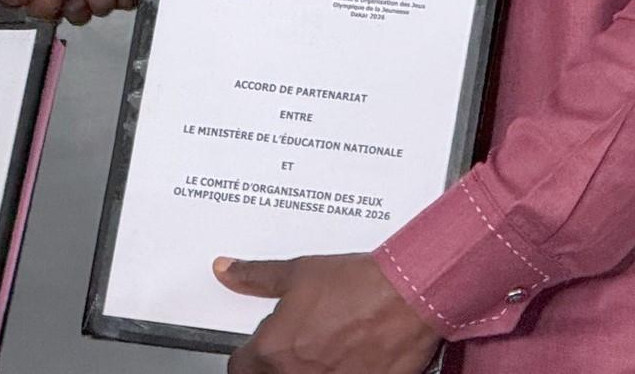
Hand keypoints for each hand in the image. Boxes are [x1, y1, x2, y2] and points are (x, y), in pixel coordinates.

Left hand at [216, 252, 440, 373]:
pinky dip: (336, 373)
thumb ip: (256, 277)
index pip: (240, 368)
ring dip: (306, 371)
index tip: (258, 347)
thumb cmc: (358, 285)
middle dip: (275, 366)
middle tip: (295, 348)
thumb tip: (227, 271)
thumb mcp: (297, 272)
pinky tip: (346, 360)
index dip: (248, 355)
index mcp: (275, 349)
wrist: (407, 296)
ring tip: (323, 351)